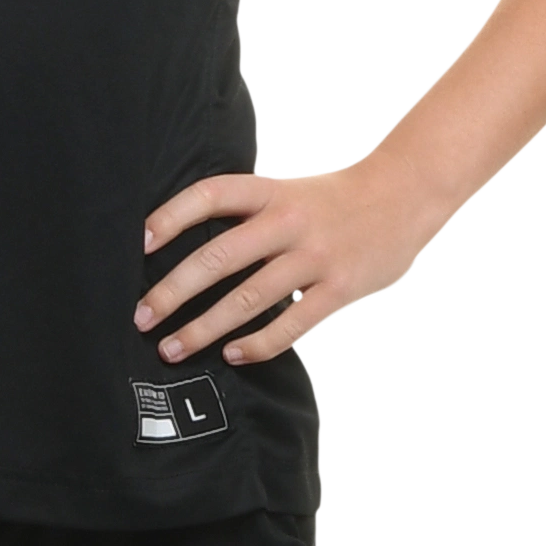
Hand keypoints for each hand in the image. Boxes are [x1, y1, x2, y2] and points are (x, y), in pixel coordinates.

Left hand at [137, 153, 444, 364]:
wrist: (407, 194)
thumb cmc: (334, 197)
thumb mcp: (289, 189)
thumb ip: (248, 213)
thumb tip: (188, 249)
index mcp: (271, 190)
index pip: (209, 195)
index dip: (170, 217)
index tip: (138, 244)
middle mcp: (288, 221)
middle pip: (217, 257)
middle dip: (172, 292)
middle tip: (140, 318)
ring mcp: (315, 257)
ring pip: (247, 299)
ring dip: (203, 329)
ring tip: (171, 350)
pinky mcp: (340, 289)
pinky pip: (291, 325)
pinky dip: (257, 344)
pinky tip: (231, 356)